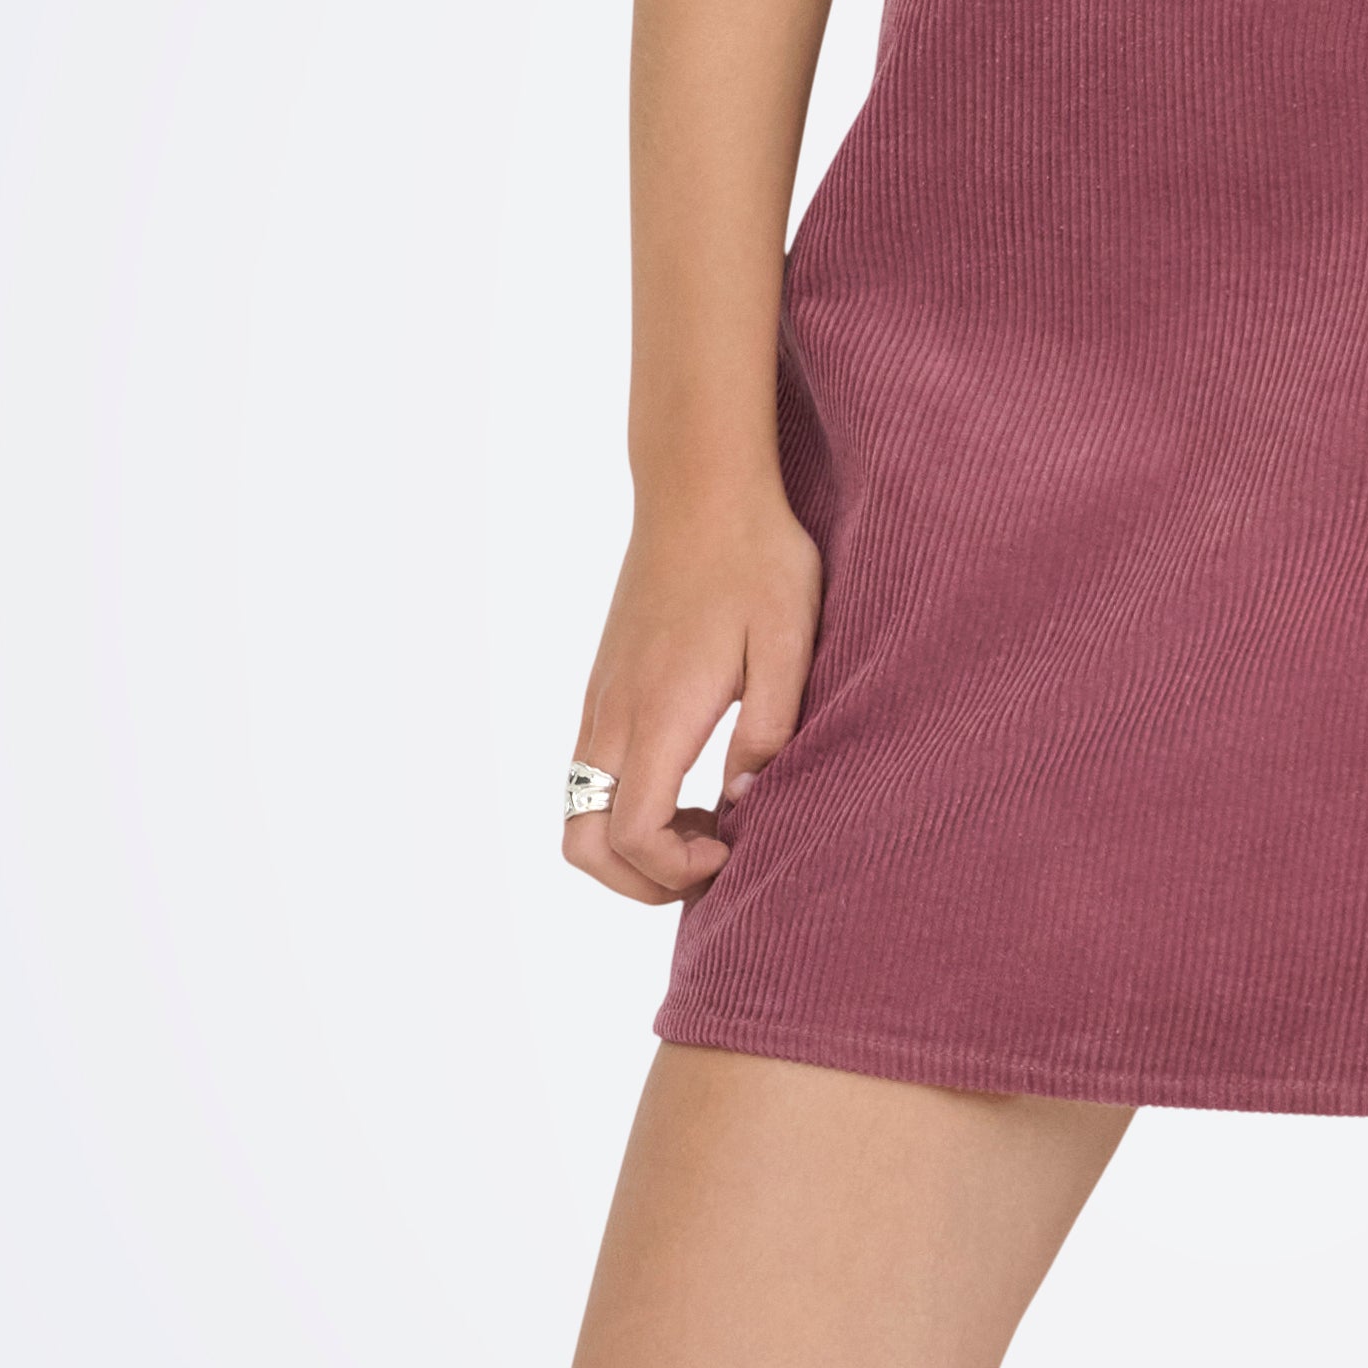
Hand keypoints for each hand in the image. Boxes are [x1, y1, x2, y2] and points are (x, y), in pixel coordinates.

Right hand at [565, 481, 823, 906]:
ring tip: (708, 828)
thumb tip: (744, 799)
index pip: (631, 834)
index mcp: (658, 713)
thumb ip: (770, 732)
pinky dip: (628, 807)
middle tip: (710, 863)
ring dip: (633, 844)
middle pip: (580, 843)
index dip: (675, 869)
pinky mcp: (604, 686)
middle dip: (637, 880)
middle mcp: (613, 715)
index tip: (733, 847)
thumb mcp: (789, 646)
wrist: (699, 487)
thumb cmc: (755, 560)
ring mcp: (600, 700)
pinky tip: (694, 785)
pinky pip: (591, 775)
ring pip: (578, 811)